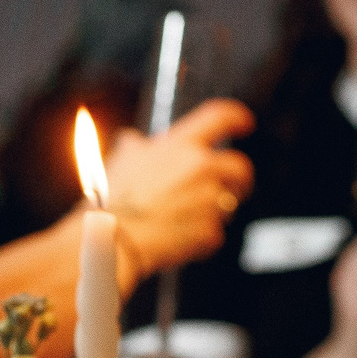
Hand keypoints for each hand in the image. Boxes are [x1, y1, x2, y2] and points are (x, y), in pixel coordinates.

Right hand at [104, 99, 255, 280]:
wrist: (112, 237)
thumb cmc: (113, 199)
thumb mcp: (121, 159)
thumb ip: (135, 146)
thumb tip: (133, 141)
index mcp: (181, 145)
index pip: (220, 117)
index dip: (237, 117)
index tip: (244, 123)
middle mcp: (200, 168)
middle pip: (240, 167)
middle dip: (239, 179)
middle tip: (230, 187)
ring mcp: (207, 200)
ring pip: (227, 204)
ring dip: (214, 211)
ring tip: (187, 220)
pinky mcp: (208, 231)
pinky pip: (214, 235)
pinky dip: (200, 240)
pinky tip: (179, 239)